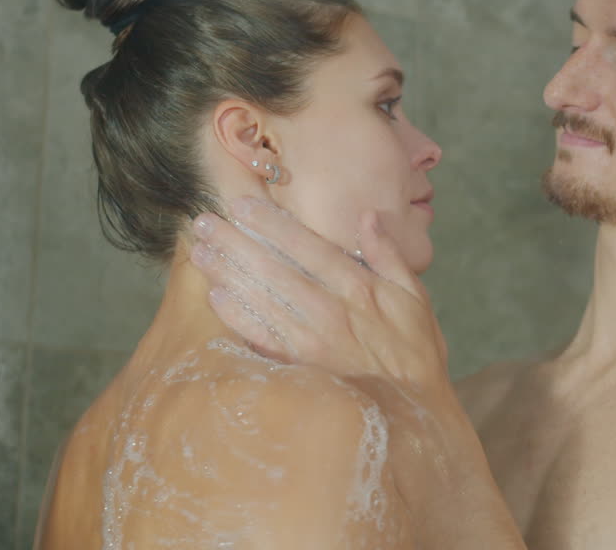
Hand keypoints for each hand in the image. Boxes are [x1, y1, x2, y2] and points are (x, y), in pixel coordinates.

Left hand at [190, 197, 449, 396]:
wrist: (414, 410)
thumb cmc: (415, 352)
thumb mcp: (414, 297)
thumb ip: (388, 256)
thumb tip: (367, 217)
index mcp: (357, 287)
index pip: (306, 246)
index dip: (271, 223)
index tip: (242, 204)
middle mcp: (329, 309)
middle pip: (273, 268)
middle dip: (235, 242)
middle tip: (204, 222)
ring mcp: (311, 341)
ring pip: (261, 298)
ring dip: (228, 273)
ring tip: (200, 253)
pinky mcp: (300, 367)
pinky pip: (262, 338)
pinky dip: (238, 317)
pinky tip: (216, 298)